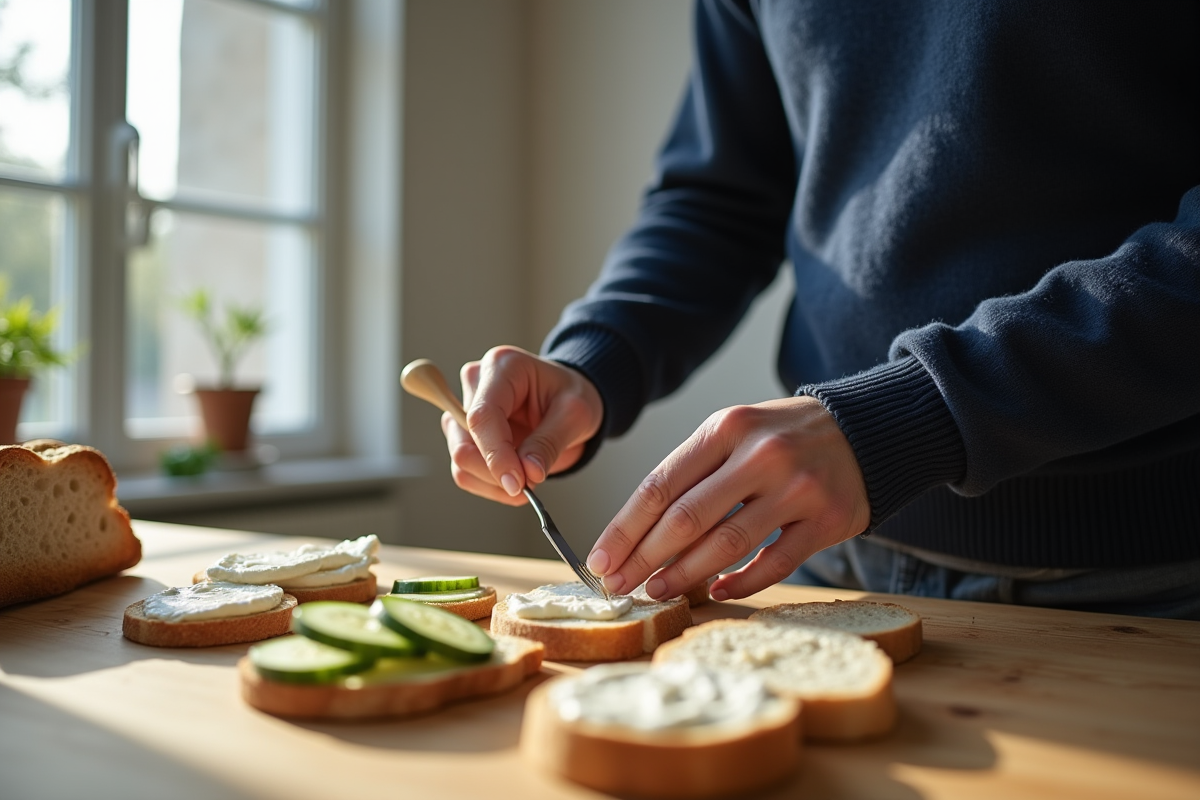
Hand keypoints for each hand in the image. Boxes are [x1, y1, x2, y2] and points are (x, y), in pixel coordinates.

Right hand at [442, 346, 604, 505]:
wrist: (567, 402)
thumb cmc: (571, 396)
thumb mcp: (575, 415)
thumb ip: (549, 442)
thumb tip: (528, 473)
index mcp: (502, 367)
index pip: (482, 416)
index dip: (495, 454)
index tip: (517, 484)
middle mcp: (475, 385)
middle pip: (465, 442)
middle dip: (497, 472)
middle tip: (530, 484)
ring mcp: (465, 411)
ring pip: (461, 461)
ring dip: (494, 482)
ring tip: (529, 481)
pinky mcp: (464, 435)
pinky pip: (465, 471)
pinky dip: (490, 486)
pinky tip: (516, 480)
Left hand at [585, 396, 869, 599]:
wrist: (862, 431)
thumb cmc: (781, 438)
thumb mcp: (733, 434)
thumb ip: (692, 474)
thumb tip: (638, 535)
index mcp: (725, 429)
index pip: (660, 486)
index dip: (625, 529)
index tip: (601, 561)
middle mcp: (760, 454)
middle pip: (687, 518)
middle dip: (645, 558)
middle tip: (620, 586)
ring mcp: (797, 487)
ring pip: (727, 543)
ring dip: (685, 575)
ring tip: (657, 591)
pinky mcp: (829, 519)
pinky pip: (775, 562)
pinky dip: (741, 582)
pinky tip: (715, 591)